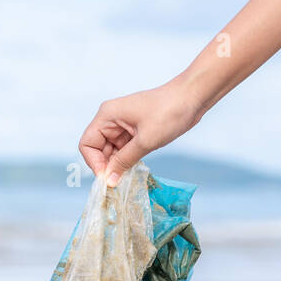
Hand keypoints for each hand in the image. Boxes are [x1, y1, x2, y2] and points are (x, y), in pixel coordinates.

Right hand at [78, 79, 202, 185]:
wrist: (193, 98)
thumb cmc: (169, 112)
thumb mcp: (145, 141)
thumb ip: (124, 161)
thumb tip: (109, 181)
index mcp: (107, 115)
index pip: (87, 144)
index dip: (94, 163)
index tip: (107, 178)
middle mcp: (111, 119)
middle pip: (97, 149)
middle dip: (106, 166)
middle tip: (118, 182)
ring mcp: (122, 125)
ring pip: (111, 151)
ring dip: (117, 164)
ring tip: (128, 177)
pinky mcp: (134, 130)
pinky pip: (123, 149)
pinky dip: (126, 160)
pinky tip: (134, 169)